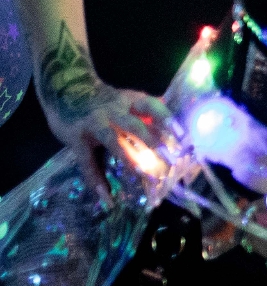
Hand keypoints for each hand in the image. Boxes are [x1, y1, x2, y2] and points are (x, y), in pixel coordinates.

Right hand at [43, 78, 177, 203]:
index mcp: (130, 101)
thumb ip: (148, 114)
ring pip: (113, 141)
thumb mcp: (127, 100)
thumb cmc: (104, 101)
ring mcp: (93, 124)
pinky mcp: (76, 139)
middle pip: (134, 125)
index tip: (183, 135)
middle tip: (171, 161)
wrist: (64, 87)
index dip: (167, 120)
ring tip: (145, 176)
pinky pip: (87, 163)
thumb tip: (179, 132)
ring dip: (130, 159)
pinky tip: (107, 198)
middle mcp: (113, 111)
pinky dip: (97, 181)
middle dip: (153, 143)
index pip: (152, 106)